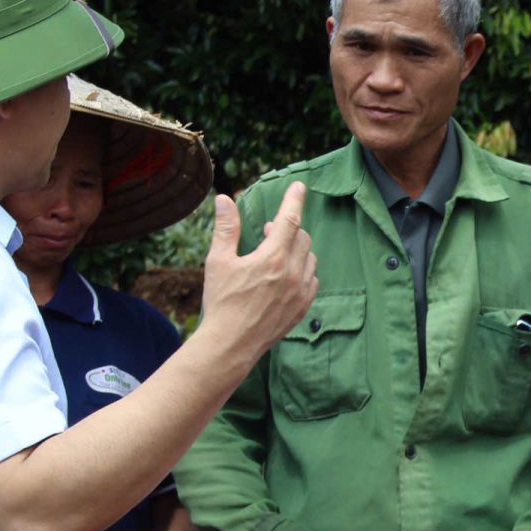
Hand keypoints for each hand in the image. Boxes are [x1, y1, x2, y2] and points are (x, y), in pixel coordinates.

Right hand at [199, 182, 319, 362]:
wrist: (231, 344)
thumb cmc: (221, 302)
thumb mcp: (218, 261)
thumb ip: (226, 228)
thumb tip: (225, 199)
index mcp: (272, 258)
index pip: (290, 219)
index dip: (294, 200)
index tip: (299, 187)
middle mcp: (292, 273)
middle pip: (302, 237)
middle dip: (287, 229)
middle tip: (267, 233)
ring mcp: (300, 292)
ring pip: (310, 258)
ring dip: (296, 249)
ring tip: (274, 255)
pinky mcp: (302, 308)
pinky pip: (312, 280)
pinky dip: (303, 271)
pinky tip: (285, 275)